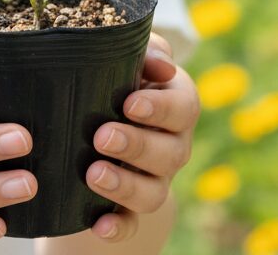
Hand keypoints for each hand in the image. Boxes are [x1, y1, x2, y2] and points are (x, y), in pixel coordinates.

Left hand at [85, 32, 199, 242]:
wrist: (101, 116)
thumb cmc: (119, 73)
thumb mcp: (132, 54)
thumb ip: (149, 49)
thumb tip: (162, 64)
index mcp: (177, 103)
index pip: (184, 107)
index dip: (160, 108)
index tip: (130, 103)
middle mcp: (173, 145)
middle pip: (170, 154)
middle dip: (136, 146)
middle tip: (101, 136)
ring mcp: (155, 179)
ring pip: (153, 193)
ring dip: (125, 186)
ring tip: (93, 174)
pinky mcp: (131, 207)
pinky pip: (131, 224)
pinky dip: (117, 227)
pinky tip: (98, 225)